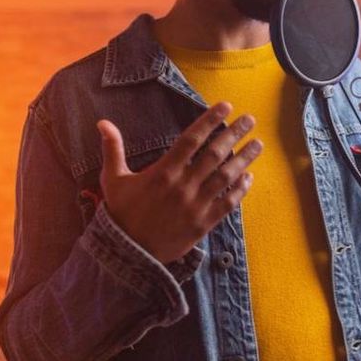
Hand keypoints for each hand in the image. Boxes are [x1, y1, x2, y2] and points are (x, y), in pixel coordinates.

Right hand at [97, 102, 262, 263]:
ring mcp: (196, 206)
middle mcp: (183, 186)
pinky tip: (249, 178)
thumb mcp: (112, 179)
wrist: (129, 253)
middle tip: (249, 119)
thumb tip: (103, 122)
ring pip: (226, 177)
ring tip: (258, 145)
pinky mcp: (203, 224)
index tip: (225, 107)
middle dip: (234, 134)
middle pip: (215, 154)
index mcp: (163, 172)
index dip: (210, 121)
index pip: (191, 139)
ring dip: (244, 159)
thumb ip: (112, 149)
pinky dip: (240, 190)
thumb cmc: (121, 213)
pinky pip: (227, 204)